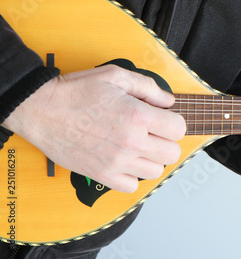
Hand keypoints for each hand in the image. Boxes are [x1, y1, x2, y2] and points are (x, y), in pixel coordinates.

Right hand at [2, 65, 185, 192]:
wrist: (40, 109)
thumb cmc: (76, 91)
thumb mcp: (115, 76)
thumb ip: (148, 87)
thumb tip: (169, 101)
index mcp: (137, 115)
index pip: (179, 130)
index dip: (174, 123)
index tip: (164, 120)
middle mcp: (131, 141)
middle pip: (172, 153)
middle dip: (166, 141)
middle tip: (152, 133)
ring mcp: (117, 161)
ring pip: (156, 171)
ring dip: (151, 159)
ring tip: (138, 146)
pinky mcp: (101, 175)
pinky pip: (132, 186)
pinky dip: (132, 175)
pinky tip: (125, 161)